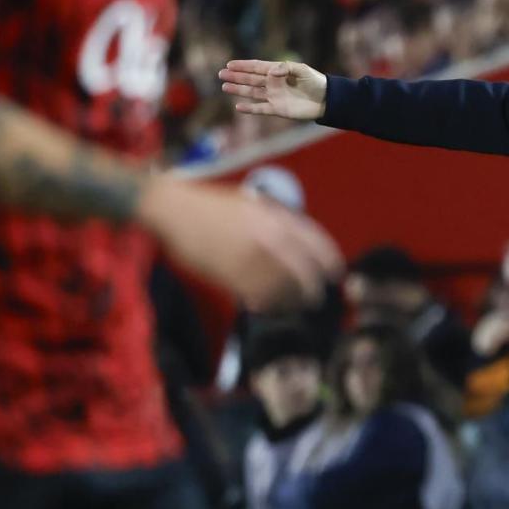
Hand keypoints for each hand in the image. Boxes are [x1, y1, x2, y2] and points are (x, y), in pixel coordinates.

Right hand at [138, 175, 342, 310]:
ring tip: (290, 305)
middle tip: (316, 298)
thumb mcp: (250, 203)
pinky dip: (263, 303)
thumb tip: (297, 240)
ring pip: (280, 288)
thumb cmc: (210, 205)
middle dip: (312, 288)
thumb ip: (275, 219)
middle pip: (303, 271)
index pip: (314, 242)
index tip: (335, 273)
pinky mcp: (229, 275)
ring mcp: (248, 258)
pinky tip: (263, 305)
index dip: (329, 260)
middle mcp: (267, 237)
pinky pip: (256, 296)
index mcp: (274, 217)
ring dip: (288, 299)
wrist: (173, 209)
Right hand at [219, 60, 328, 120]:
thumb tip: (271, 71)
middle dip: (236, 76)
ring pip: (252, 93)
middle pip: (251, 79)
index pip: (257, 67)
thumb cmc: (316, 82)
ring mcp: (274, 96)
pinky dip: (250, 108)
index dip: (243, 66)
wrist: (326, 100)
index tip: (229, 64)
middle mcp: (273, 83)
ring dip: (238, 90)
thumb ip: (286, 68)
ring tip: (224, 87)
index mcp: (278, 72)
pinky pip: (260, 108)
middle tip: (221, 74)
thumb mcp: (302, 70)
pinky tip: (238, 106)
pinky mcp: (278, 109)